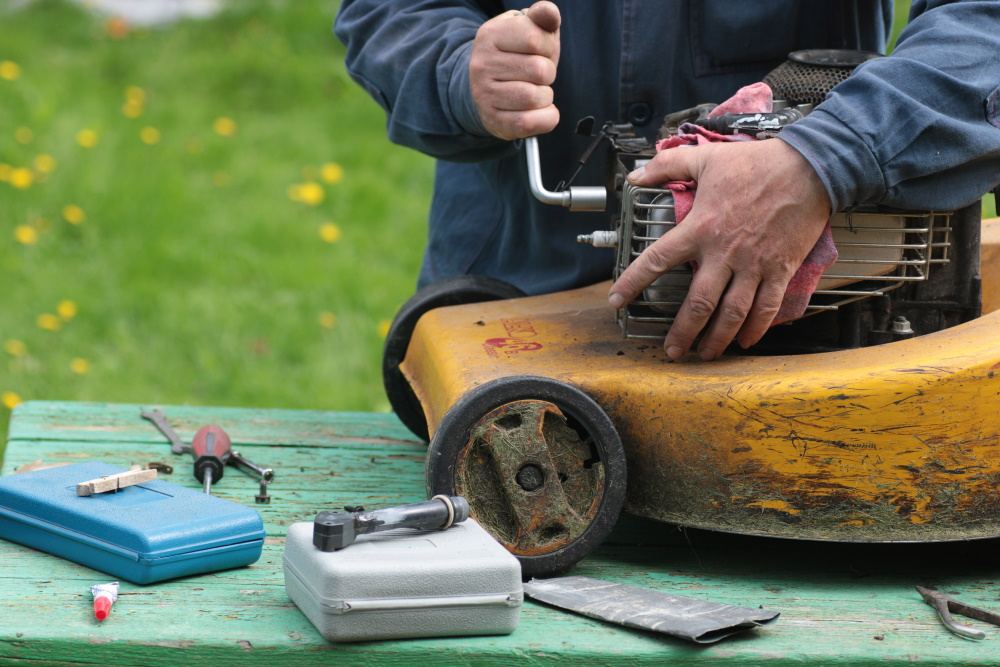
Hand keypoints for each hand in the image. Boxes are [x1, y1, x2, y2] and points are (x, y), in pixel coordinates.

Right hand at [469, 1, 560, 139]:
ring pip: (535, 98)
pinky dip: (546, 118)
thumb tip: (549, 13)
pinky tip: (542, 110)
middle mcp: (482, 64)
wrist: (489, 87)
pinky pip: (529, 123)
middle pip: (540, 70)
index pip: (535, 39)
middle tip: (537, 74)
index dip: (549, 46)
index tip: (540, 50)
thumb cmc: (517, 55)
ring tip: (536, 91)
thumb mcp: (528, 29)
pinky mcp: (493, 120)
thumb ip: (543, 17)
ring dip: (547, 96)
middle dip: (549, 73)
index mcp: (491, 35)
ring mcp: (484, 94)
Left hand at [608, 139, 831, 360]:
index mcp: (701, 227)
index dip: (632, 283)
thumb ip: (667, 166)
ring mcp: (754, 264)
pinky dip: (756, 328)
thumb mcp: (705, 158)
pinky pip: (767, 306)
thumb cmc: (759, 163)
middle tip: (672, 350)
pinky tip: (745, 341)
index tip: (617, 300)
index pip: (656, 260)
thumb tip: (636, 175)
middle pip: (698, 303)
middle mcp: (725, 252)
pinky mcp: (781, 268)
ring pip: (732, 312)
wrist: (810, 166)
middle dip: (683, 332)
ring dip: (717, 338)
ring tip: (706, 354)